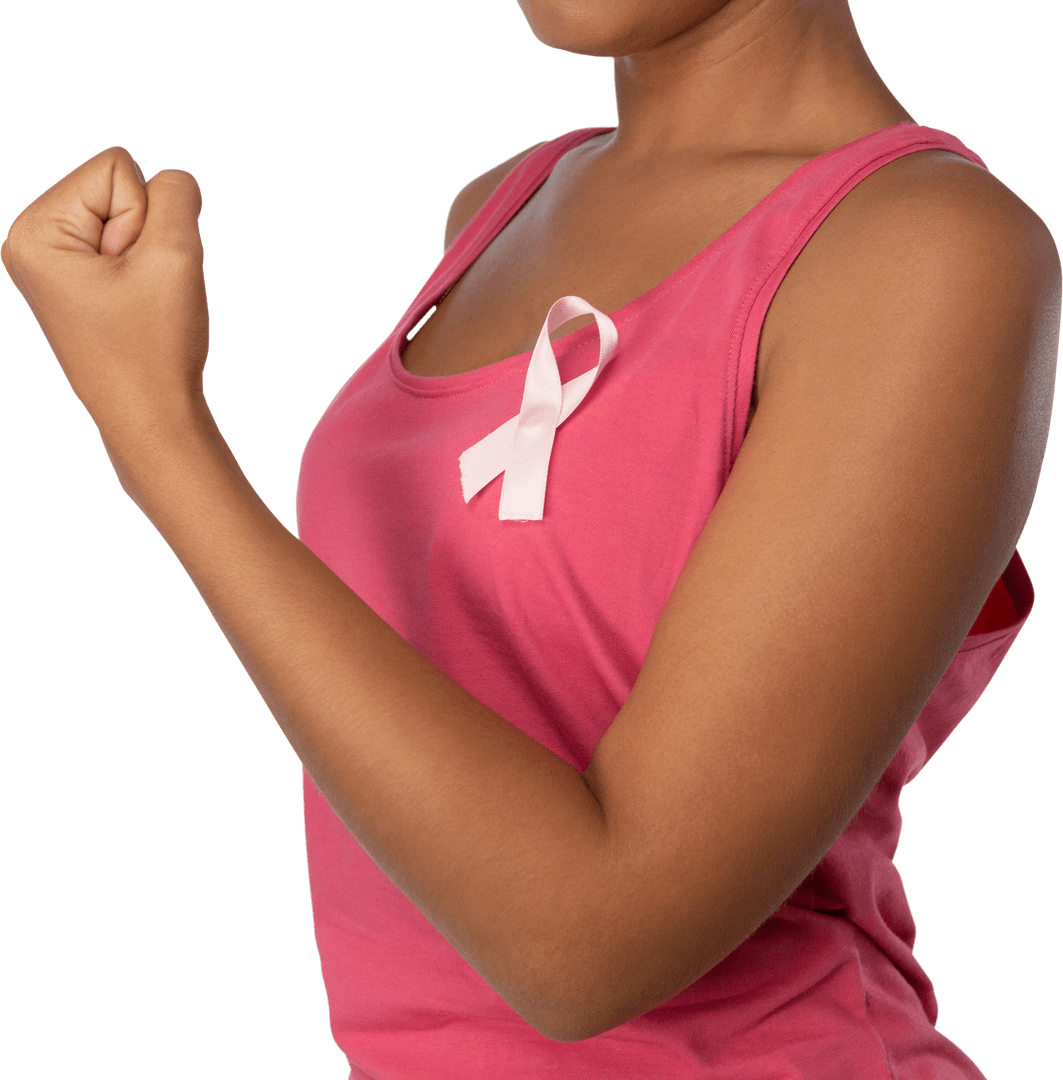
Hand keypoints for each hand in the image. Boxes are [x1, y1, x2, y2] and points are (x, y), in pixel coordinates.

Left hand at [1, 146, 208, 438]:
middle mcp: (32, 241)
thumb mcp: (174, 256)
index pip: (118, 169)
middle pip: (119, 189)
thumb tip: (175, 183)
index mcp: (35, 231)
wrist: (152, 419)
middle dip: (146, 236)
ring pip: (130, 219)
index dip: (145, 218)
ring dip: (151, 257)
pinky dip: (147, 273)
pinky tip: (139, 311)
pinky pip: (128, 247)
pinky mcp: (78, 284)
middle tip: (139, 295)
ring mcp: (54, 264)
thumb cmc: (155, 347)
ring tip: (140, 305)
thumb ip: (177, 195)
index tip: (136, 276)